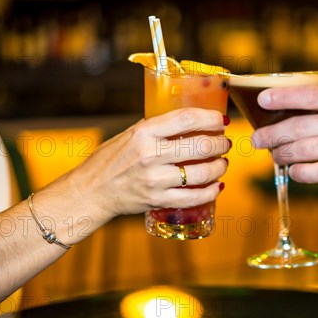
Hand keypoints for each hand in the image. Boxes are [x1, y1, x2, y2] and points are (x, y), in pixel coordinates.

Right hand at [51, 108, 230, 221]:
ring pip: (201, 173)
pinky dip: (211, 191)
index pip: (186, 118)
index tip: (222, 119)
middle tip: (226, 143)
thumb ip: (157, 128)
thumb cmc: (111, 160)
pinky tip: (217, 186)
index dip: (210, 117)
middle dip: (220, 144)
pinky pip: (193, 197)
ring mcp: (155, 180)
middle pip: (200, 146)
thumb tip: (189, 121)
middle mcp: (149, 155)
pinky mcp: (157, 200)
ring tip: (223, 163)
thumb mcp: (130, 135)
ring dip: (219, 167)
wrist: (92, 191)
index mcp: (143, 133)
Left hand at [251, 86, 317, 189]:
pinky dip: (299, 173)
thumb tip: (279, 115)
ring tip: (274, 156)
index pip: (308, 96)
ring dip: (282, 155)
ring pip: (304, 150)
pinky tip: (293, 171)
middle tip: (257, 140)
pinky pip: (317, 172)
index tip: (261, 100)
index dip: (282, 97)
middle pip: (299, 127)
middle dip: (272, 134)